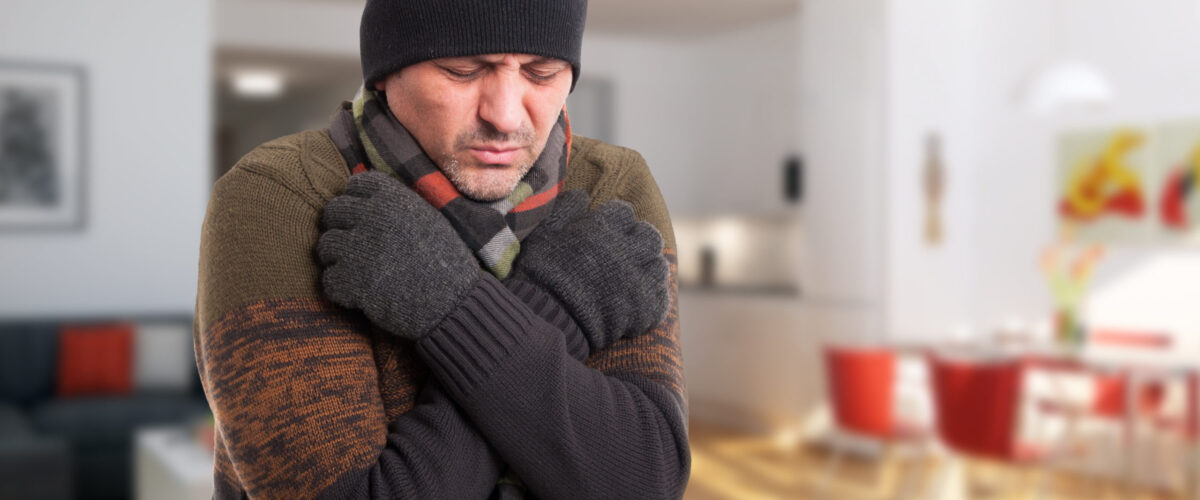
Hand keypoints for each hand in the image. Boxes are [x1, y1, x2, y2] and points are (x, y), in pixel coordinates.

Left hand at [317, 171, 481, 339]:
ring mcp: (359, 250)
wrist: (454, 302)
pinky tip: (359, 294)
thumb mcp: (427, 220)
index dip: (355, 200)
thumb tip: (367, 201)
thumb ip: (397, 207)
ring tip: (357, 272)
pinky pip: (328, 280)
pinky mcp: (352, 282)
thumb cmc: (446, 262)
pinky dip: (341, 289)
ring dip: (337, 260)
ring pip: (325, 246)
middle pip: (333, 212)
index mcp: (393, 199)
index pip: (356, 184)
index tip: (362, 217)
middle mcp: (372, 217)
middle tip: (355, 247)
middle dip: (340, 228)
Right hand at [510, 190, 669, 351]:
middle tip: (624, 252)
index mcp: (604, 228)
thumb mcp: (543, 233)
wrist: (548, 316)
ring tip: (632, 277)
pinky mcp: (644, 309)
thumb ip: (565, 209)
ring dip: (648, 268)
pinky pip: (661, 298)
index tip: (605, 230)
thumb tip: (582, 195)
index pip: (624, 212)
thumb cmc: (542, 272)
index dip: (614, 220)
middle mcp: (627, 250)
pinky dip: (652, 298)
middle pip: (649, 236)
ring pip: (659, 266)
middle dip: (639, 240)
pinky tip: (637, 301)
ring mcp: (639, 280)